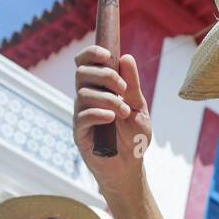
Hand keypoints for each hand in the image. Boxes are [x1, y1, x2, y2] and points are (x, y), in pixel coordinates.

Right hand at [73, 46, 152, 197]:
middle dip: (105, 75)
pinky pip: (82, 117)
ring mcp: (81, 115)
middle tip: (124, 89)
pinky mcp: (80, 133)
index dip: (91, 53)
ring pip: (84, 94)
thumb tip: (126, 57)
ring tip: (124, 112)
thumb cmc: (133, 136)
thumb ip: (132, 84)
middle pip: (82, 73)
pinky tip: (112, 118)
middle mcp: (86, 99)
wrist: (131, 165)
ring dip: (108, 99)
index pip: (84, 63)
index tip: (107, 54)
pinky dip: (98, 113)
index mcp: (98, 88)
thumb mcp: (138, 106)